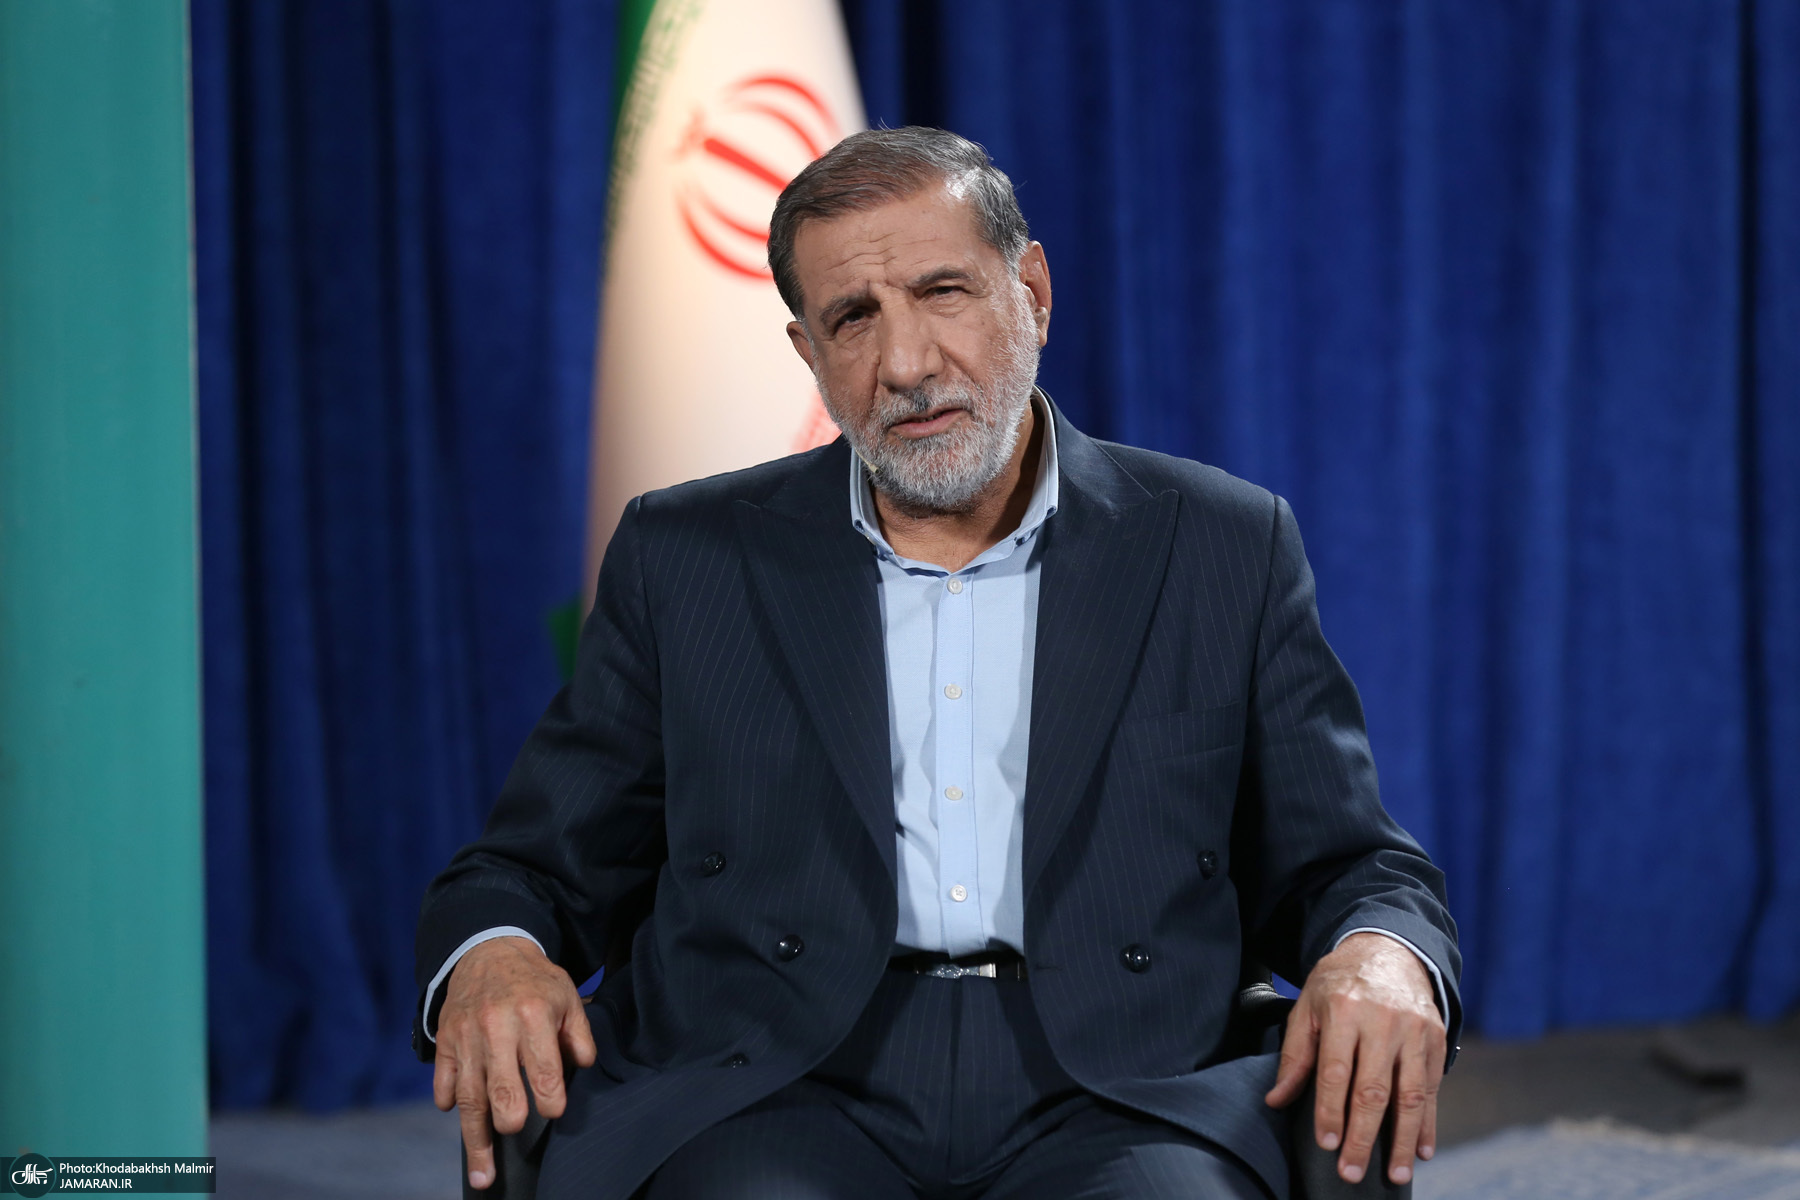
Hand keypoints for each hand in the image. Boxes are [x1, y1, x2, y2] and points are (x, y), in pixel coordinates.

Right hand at [432, 937, 596, 1189]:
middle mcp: (497, 1028)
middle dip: (510, 1119)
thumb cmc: (535, 980)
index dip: (550, 1100)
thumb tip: (583, 1067)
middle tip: (516, 1132)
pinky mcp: (446, 1040)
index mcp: (533, 1016)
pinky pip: (444, 1080)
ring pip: (469, 1096)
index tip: (553, 1112)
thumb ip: (579, 1035)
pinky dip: (448, 1101)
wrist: (489, 950)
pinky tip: (457, 1117)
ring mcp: (467, 1036)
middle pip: (501, 1089)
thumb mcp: (567, 997)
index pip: (543, 1071)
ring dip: (475, 1138)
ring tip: (483, 1174)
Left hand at [1263, 932, 1445, 1185]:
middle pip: (1373, 1090)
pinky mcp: (1436, 1038)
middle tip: (1353, 1173)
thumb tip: (1277, 1099)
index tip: (1327, 1144)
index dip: (1330, 1110)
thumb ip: (1295, 1055)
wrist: (1388, 949)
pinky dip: (1429, 1123)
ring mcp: (1414, 1030)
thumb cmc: (1339, 983)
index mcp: (1343, 1010)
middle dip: (1363, 1137)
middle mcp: (1382, 1021)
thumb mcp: (1307, 1007)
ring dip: (1403, 1141)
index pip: (1335, 1071)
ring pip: (1410, 1095)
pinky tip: (1423, 1150)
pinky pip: (1432, 1088)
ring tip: (1396, 1175)